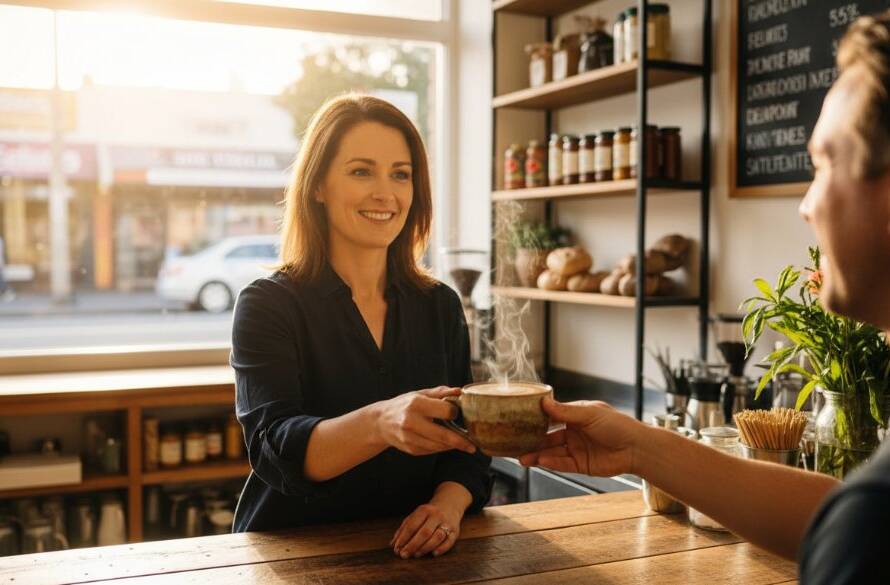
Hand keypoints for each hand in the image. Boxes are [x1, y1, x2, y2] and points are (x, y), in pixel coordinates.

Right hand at [376, 387, 475, 455]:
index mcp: (416, 404)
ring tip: (463, 444)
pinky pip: (432, 451)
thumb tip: (460, 391)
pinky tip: (446, 444)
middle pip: (443, 435)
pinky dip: (441, 448)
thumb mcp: (420, 394)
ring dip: (453, 446)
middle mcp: (411, 421)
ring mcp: (409, 437)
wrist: (381, 422)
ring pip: (439, 446)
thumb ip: (440, 393)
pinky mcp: (410, 449)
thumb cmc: (404, 405)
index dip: (454, 412)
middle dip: (461, 441)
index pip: (445, 411)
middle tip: (473, 445)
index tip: (457, 412)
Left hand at [390, 500, 461, 558]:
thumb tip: (392, 544)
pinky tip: (433, 553)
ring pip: (437, 537)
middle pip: (424, 532)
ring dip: (425, 548)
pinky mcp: (455, 531)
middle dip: (413, 545)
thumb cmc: (428, 514)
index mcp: (424, 510)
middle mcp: (436, 515)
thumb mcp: (416, 515)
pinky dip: (442, 548)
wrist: (450, 504)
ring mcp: (447, 523)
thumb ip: (404, 528)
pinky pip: (449, 541)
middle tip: (404, 555)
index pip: (412, 525)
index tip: (396, 548)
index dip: (403, 538)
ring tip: (416, 555)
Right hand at [518, 398, 642, 476]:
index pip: (550, 416)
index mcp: (575, 416)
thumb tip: (543, 402)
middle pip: (547, 436)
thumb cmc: (617, 425)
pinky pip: (561, 463)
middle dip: (531, 440)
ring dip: (536, 454)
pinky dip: (550, 462)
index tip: (517, 419)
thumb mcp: (590, 414)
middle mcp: (573, 432)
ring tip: (521, 457)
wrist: (637, 448)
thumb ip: (565, 412)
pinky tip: (540, 461)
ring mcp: (575, 449)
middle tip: (513, 443)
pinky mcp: (580, 465)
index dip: (535, 418)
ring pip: (551, 452)